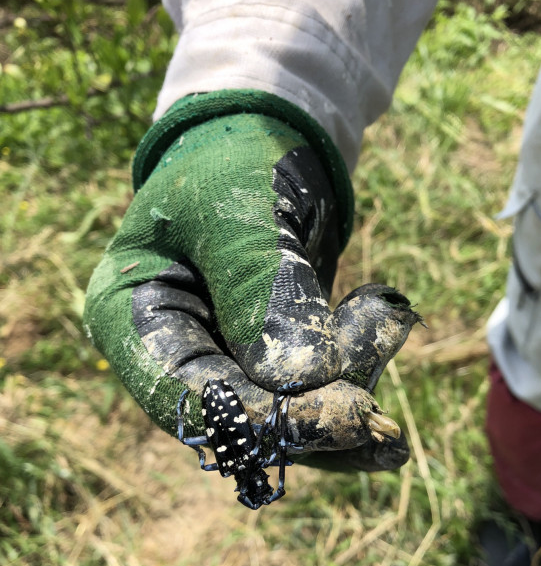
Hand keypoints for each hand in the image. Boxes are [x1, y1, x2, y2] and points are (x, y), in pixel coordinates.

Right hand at [84, 92, 421, 467]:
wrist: (262, 144)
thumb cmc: (232, 162)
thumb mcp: (238, 214)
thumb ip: (263, 292)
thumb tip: (302, 378)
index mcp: (130, 318)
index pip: (187, 397)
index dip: (263, 418)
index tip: (344, 412)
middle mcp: (170, 350)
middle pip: (239, 421)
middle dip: (314, 413)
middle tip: (378, 407)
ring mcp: (221, 357)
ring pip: (283, 416)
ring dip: (344, 393)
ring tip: (386, 326)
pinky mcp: (268, 357)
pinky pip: (309, 394)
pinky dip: (352, 380)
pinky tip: (383, 340)